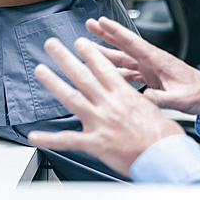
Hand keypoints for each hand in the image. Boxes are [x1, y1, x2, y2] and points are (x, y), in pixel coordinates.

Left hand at [27, 37, 183, 176]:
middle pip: (82, 76)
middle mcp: (109, 105)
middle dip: (65, 58)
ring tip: (40, 71)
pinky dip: (49, 139)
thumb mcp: (154, 108)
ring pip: (71, 98)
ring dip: (53, 83)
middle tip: (51, 45)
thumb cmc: (163, 136)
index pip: (102, 68)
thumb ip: (138, 101)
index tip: (79, 42)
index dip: (89, 53)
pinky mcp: (95, 143)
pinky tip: (34, 136)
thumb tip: (138, 97)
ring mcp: (100, 122)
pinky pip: (67, 140)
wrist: (164, 156)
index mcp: (123, 95)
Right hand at [86, 17, 199, 117]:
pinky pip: (129, 70)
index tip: (102, 21)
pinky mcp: (151, 76)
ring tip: (90, 45)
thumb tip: (143, 99)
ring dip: (107, 51)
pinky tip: (105, 70)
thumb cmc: (198, 94)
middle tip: (91, 24)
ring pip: (124, 57)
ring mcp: (151, 68)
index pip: (133, 42)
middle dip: (107, 34)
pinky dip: (116, 69)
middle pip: (125, 45)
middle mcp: (152, 61)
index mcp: (158, 61)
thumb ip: (161, 98)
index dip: (116, 31)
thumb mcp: (179, 99)